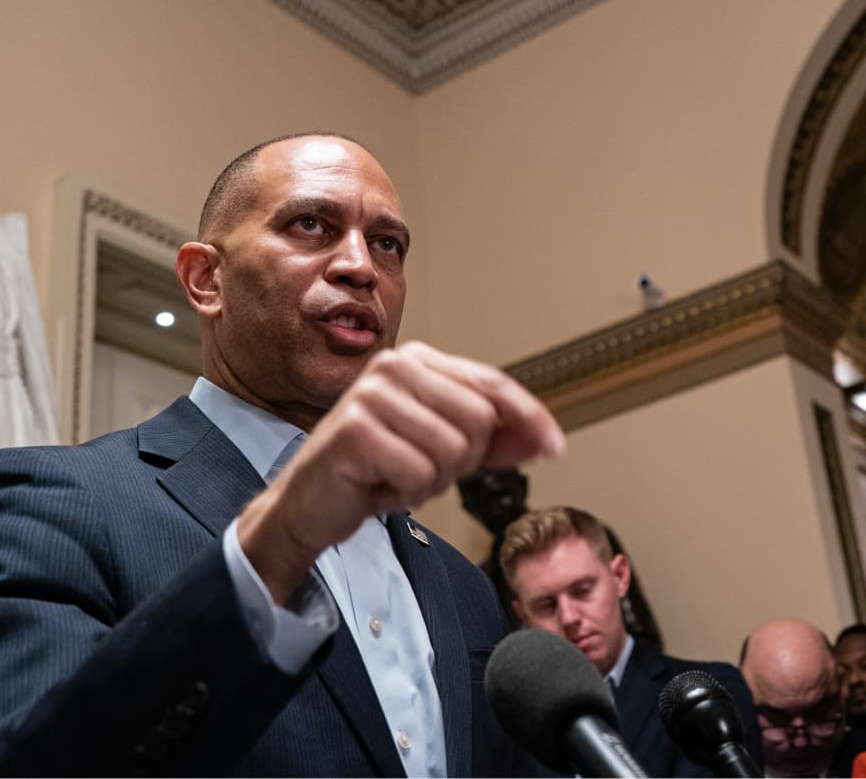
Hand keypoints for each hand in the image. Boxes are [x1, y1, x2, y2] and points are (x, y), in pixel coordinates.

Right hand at [239, 342, 565, 602]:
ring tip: (398, 474)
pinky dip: (408, 492)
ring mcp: (372, 394)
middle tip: (421, 467)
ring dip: (433, 480)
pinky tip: (380, 484)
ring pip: (454, 450)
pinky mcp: (355, 429)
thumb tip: (543, 439)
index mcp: (418, 360)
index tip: (555, 447)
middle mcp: (395, 365)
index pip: (492, 385)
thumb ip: (491, 438)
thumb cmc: (372, 470)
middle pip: (480, 421)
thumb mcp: (441, 450)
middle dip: (462, 461)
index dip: (529, 417)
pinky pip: (421, 473)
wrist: (309, 504)